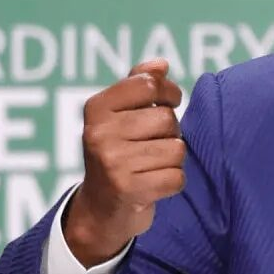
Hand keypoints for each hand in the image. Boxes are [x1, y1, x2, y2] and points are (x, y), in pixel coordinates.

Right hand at [63, 59, 185, 266]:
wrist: (100, 209)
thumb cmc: (118, 152)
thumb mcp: (119, 115)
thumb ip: (139, 85)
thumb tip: (161, 64)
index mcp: (96, 108)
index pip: (149, 84)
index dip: (169, 93)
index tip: (169, 102)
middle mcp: (99, 133)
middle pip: (167, 119)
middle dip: (169, 133)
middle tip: (151, 146)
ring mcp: (112, 162)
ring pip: (176, 149)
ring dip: (172, 160)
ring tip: (150, 166)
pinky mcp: (128, 190)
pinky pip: (177, 177)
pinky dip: (172, 183)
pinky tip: (153, 185)